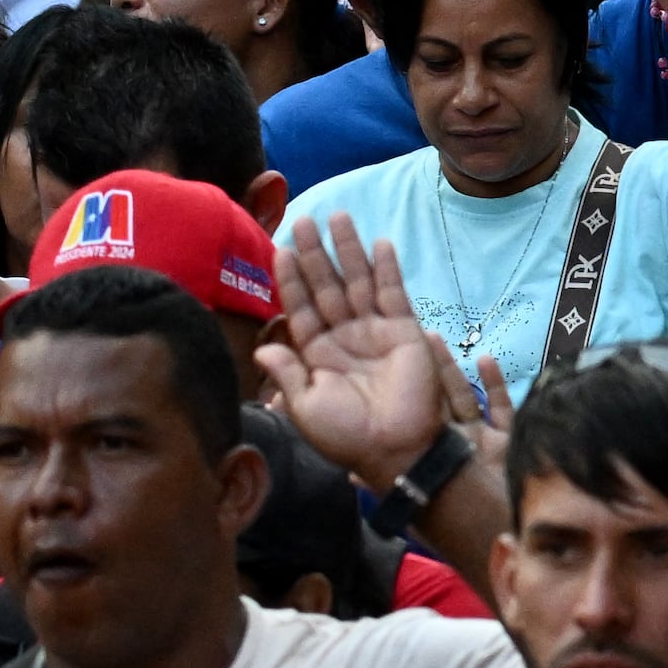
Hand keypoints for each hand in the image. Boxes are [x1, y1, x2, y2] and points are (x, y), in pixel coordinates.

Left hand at [253, 219, 455, 486]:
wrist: (394, 450)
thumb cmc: (347, 436)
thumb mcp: (305, 407)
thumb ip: (287, 373)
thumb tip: (263, 346)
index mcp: (318, 353)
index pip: (301, 306)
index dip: (291, 278)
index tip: (280, 248)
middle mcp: (345, 336)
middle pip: (326, 285)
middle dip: (315, 253)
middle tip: (304, 220)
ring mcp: (375, 331)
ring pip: (357, 282)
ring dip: (347, 250)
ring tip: (338, 217)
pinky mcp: (404, 332)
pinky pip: (393, 294)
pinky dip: (387, 269)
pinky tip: (379, 244)